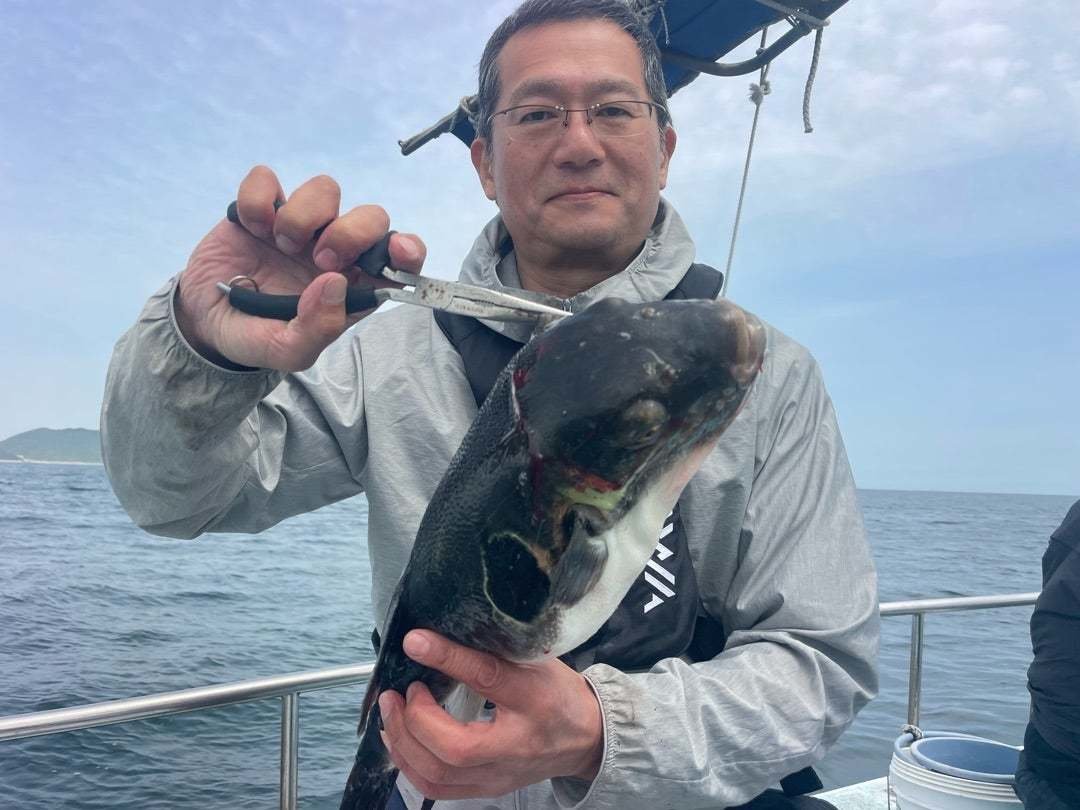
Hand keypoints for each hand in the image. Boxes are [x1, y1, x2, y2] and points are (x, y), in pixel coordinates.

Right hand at [175, 165, 426, 370]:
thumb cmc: (255, 336)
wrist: (203, 323)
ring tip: (278, 245)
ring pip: (325, 188)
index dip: (408, 250)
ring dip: (302, 216)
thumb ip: (317, 329)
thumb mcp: (285, 351)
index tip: (399, 250)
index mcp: (352, 285)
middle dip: (351, 233)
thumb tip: (335, 283)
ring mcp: (301, 226)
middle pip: (372, 216)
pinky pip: (267, 179)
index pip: (400, 261)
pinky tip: (250, 229)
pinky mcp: (262, 208)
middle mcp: (335, 251)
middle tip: (319, 258)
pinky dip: (257, 200)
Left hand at [377, 630, 603, 800]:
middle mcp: (516, 747)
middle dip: (414, 719)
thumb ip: (492, 650)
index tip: (416, 642)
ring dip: (404, 743)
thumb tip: (439, 634)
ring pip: (439, 775)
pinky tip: (400, 740)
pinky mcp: (487, 790)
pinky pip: (437, 788)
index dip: (449, 659)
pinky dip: (410, 765)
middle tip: (399, 690)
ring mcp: (499, 776)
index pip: (489, 678)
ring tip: (391, 713)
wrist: (585, 737)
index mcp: (535, 701)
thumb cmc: (558, 693)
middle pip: (454, 749)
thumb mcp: (534, 661)